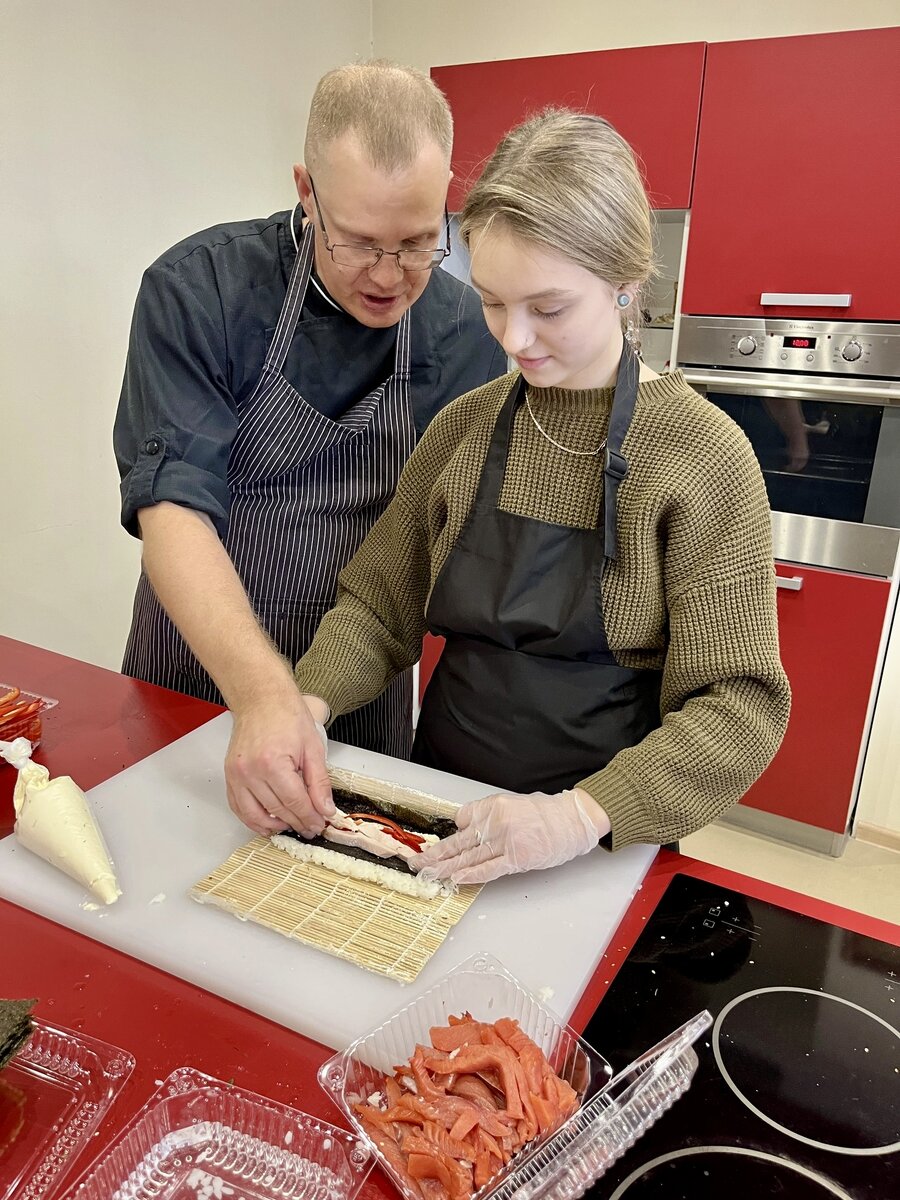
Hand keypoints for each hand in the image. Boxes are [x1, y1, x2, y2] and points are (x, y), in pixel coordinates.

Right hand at [225, 690, 333, 837]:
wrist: (262, 699)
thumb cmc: (286, 716)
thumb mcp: (313, 748)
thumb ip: (319, 782)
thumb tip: (325, 809)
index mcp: (273, 763)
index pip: (294, 802)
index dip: (309, 817)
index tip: (318, 823)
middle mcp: (251, 771)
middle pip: (276, 810)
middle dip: (296, 822)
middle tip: (310, 827)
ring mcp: (236, 775)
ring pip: (254, 814)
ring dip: (274, 826)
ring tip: (291, 827)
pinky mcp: (229, 775)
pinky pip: (238, 806)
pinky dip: (252, 819)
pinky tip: (267, 823)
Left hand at [413, 788, 608, 884]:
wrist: (572, 819)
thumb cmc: (545, 813)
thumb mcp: (512, 803)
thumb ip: (489, 816)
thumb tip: (468, 827)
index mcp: (492, 805)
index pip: (462, 819)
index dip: (452, 833)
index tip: (438, 844)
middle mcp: (494, 822)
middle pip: (458, 841)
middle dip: (435, 854)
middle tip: (416, 862)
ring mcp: (504, 841)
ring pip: (468, 858)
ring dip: (446, 868)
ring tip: (428, 875)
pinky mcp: (516, 858)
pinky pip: (488, 869)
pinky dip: (470, 876)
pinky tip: (455, 880)